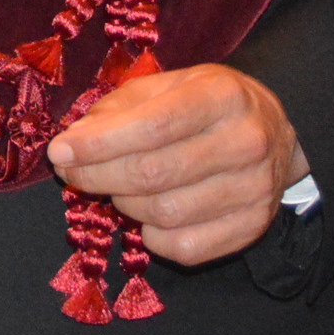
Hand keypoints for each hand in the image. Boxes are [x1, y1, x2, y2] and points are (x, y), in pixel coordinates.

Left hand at [45, 64, 309, 266]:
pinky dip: (152, 237)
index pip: (152, 126)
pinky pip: (185, 247)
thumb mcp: (165, 87)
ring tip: (116, 188)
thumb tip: (71, 145)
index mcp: (222, 95)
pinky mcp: (252, 227)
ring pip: (165, 214)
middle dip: (98, 177)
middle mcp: (246, 142)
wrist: (273, 133)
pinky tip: (148, 216)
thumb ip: (116, 110)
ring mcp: (255, 189)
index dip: (98, 144)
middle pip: (153, 174)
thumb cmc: (204, 105)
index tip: (59, 153)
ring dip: (124, 204)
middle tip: (73, 174)